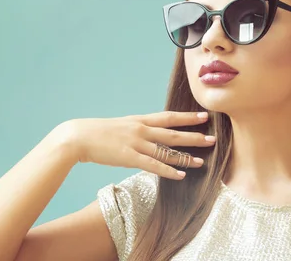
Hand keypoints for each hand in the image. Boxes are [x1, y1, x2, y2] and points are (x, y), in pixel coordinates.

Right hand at [52, 111, 214, 179]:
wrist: (78, 136)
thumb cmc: (98, 132)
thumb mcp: (122, 125)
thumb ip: (137, 128)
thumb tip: (149, 133)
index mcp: (140, 120)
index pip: (169, 117)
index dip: (187, 117)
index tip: (203, 116)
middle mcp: (141, 130)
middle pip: (173, 133)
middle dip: (194, 136)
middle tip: (212, 138)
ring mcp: (136, 143)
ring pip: (166, 151)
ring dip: (185, 157)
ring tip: (202, 161)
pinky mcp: (129, 157)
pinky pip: (153, 165)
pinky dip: (168, 170)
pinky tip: (181, 175)